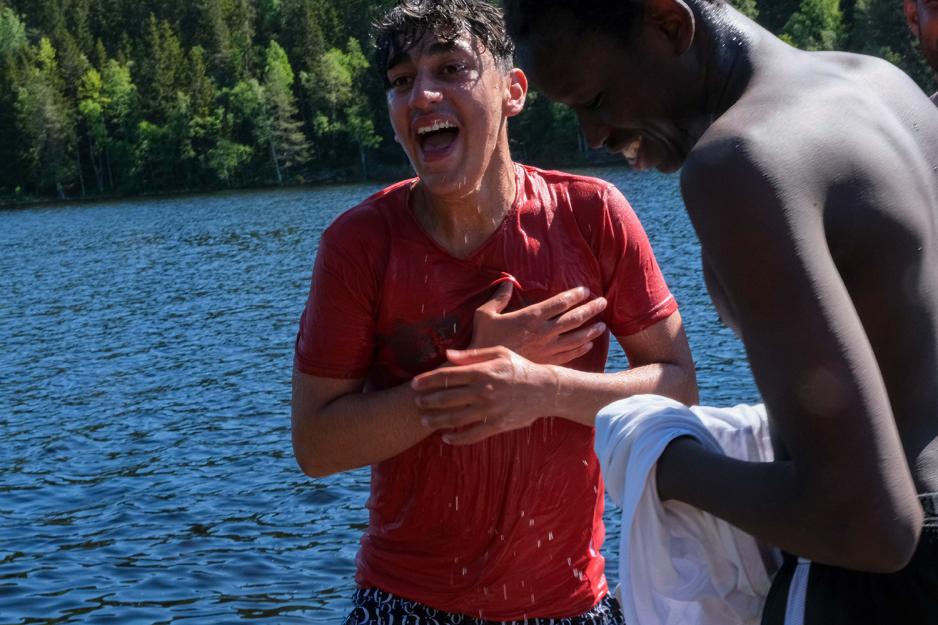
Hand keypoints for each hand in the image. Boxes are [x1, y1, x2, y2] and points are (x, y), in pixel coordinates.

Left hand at [411, 346, 558, 444]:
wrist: (546, 389)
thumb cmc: (519, 368)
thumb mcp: (498, 353)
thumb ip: (471, 355)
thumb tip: (447, 354)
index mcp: (482, 371)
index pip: (447, 376)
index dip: (427, 380)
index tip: (414, 384)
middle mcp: (483, 391)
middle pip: (447, 398)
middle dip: (428, 401)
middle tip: (416, 403)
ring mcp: (490, 409)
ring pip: (456, 418)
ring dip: (437, 420)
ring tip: (425, 420)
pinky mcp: (498, 424)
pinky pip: (473, 434)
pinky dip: (457, 438)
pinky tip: (446, 437)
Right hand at [470, 282, 607, 364]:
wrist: (484, 370)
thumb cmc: (483, 340)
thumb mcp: (485, 314)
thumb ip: (498, 298)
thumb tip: (507, 283)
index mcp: (530, 317)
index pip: (559, 303)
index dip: (574, 295)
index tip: (585, 290)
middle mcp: (543, 332)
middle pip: (574, 319)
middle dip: (591, 309)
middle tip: (603, 302)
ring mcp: (546, 349)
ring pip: (576, 338)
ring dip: (591, 331)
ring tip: (603, 325)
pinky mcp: (546, 363)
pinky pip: (569, 356)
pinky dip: (581, 349)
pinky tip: (589, 345)